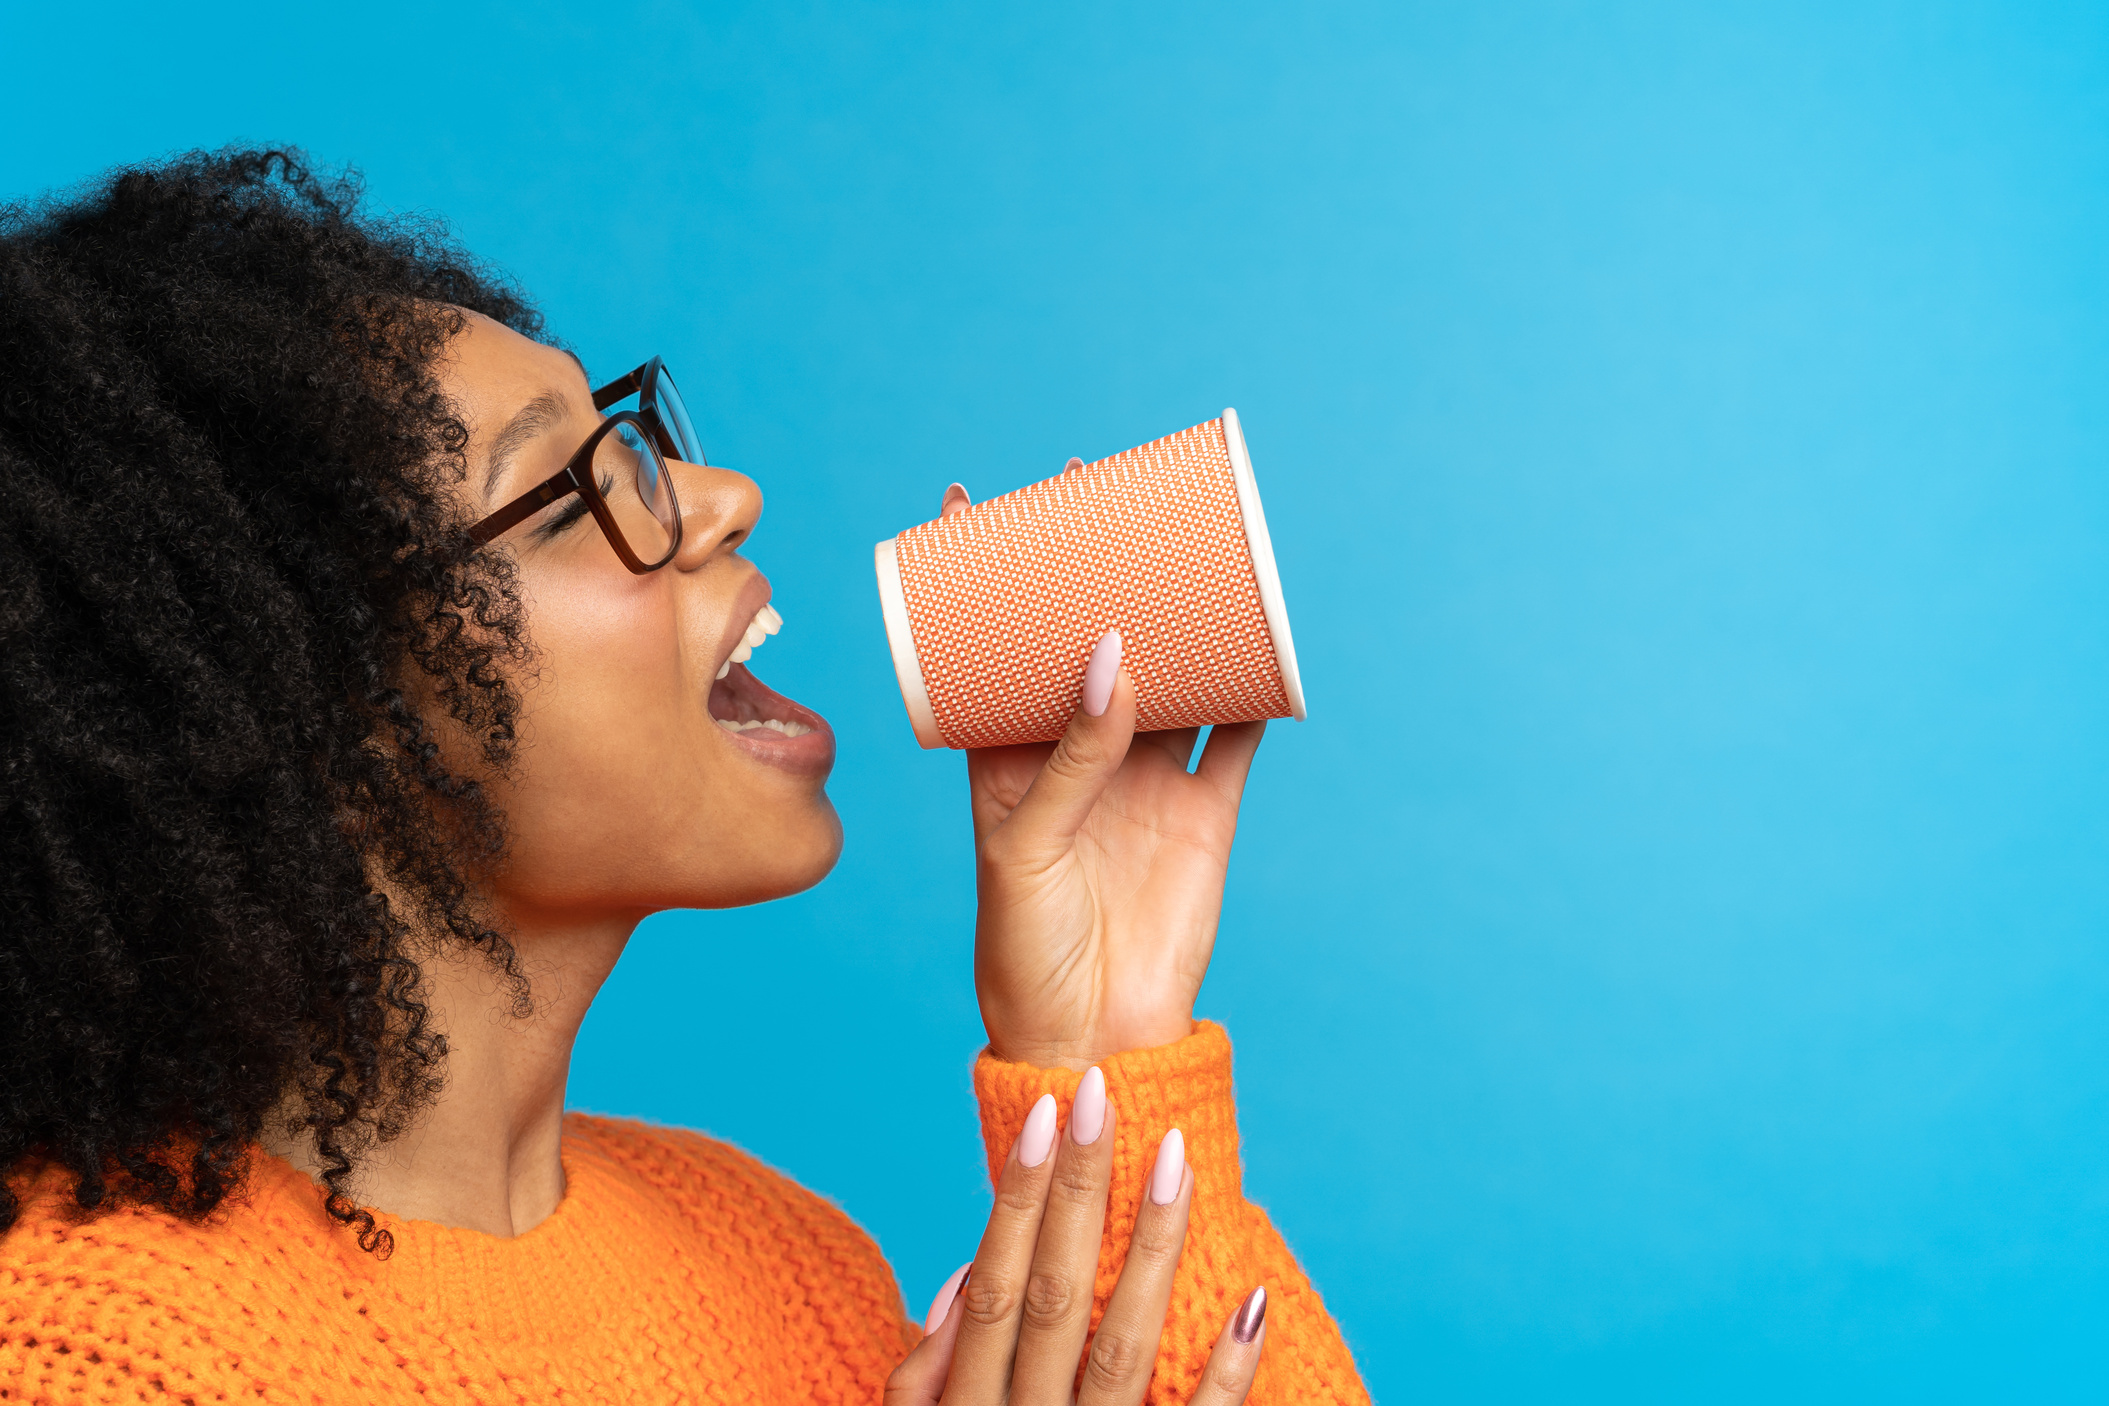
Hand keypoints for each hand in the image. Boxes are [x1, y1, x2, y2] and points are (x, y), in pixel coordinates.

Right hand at [885, 1068, 1268, 1404]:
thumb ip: (927, 1373)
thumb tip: (963, 1272)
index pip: (992, 1283)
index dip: (1015, 1196)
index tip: (1045, 1109)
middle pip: (1052, 1297)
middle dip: (1077, 1192)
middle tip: (1104, 1095)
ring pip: (1122, 1348)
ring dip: (1153, 1251)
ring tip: (1179, 1161)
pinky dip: (1229, 1372)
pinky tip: (1257, 1299)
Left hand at [938, 479, 1267, 1068]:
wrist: (1093, 1037)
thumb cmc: (1022, 952)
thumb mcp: (1022, 848)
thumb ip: (1066, 758)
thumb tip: (1110, 655)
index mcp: (1006, 760)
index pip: (984, 650)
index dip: (973, 581)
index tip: (968, 500)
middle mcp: (1078, 756)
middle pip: (1086, 642)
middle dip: (1091, 570)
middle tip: (1095, 490)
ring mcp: (1145, 778)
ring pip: (1168, 673)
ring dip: (1180, 616)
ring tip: (1191, 545)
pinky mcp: (1206, 811)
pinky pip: (1237, 734)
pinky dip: (1257, 690)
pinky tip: (1269, 639)